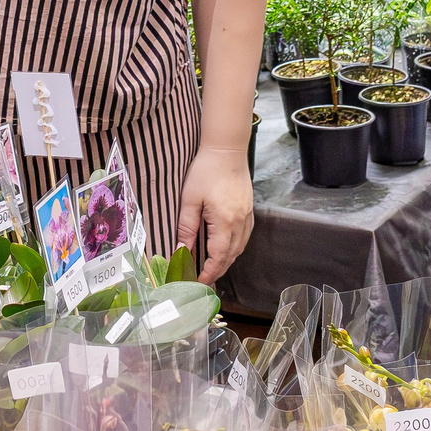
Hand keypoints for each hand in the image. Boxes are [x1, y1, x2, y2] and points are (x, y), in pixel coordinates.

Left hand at [176, 146, 253, 284]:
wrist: (227, 149)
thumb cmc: (206, 171)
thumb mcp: (190, 199)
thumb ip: (187, 227)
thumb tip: (181, 251)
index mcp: (225, 222)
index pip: (218, 257)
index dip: (209, 272)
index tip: (199, 282)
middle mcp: (240, 223)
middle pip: (231, 256)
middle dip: (217, 270)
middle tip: (203, 279)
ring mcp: (247, 216)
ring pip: (239, 248)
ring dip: (226, 260)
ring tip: (212, 267)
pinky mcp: (249, 210)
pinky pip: (244, 237)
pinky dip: (234, 247)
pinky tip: (225, 248)